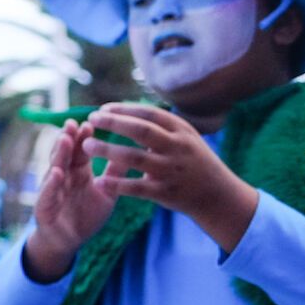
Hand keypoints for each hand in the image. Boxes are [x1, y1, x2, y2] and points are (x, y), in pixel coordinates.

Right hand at [23, 120, 118, 280]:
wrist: (68, 242)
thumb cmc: (86, 215)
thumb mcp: (106, 192)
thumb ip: (115, 174)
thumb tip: (133, 152)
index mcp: (77, 172)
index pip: (80, 150)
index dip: (84, 137)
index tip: (91, 123)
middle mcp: (63, 177)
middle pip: (65, 154)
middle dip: (68, 139)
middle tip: (74, 123)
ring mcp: (52, 190)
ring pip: (54, 168)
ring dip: (58, 154)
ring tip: (64, 140)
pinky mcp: (44, 207)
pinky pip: (48, 193)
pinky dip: (51, 184)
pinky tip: (57, 173)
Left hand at [82, 105, 259, 254]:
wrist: (218, 196)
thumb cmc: (192, 161)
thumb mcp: (184, 137)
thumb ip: (158, 126)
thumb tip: (122, 109)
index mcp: (181, 130)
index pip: (149, 113)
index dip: (124, 109)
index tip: (102, 108)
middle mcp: (177, 147)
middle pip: (141, 131)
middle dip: (114, 123)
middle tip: (91, 119)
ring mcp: (172, 170)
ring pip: (135, 158)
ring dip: (108, 150)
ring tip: (87, 146)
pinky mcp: (166, 192)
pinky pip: (137, 188)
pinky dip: (117, 184)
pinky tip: (98, 182)